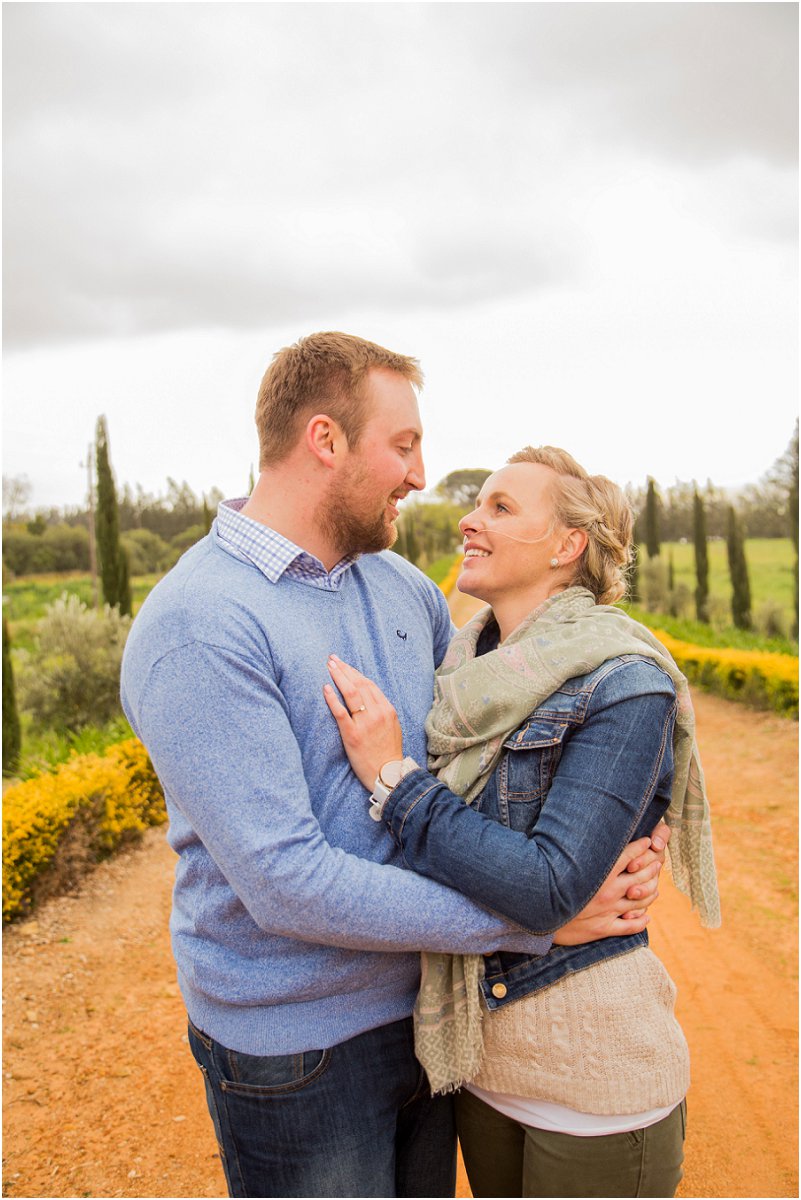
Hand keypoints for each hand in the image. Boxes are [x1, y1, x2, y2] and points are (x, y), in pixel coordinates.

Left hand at [323, 656, 403, 790]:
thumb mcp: (393, 727)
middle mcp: (377, 713)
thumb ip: (383, 711)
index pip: (369, 684)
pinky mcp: (352, 735)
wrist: (388, 775)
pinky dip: (332, 698)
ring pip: (350, 693)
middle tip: (332, 659)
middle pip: (359, 684)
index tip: (344, 664)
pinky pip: (340, 712)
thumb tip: (370, 698)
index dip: (355, 672)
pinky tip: (325, 688)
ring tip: (329, 666)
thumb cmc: (388, 753)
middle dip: (344, 669)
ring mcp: (365, 723)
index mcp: (387, 710)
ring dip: (338, 676)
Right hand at [553, 832, 664, 945]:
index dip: (642, 846)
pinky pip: (629, 927)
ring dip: (650, 893)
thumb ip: (579, 848)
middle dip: (652, 868)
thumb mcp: (561, 860)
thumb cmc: (544, 881)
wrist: (536, 915)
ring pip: (639, 901)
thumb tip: (583, 829)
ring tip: (656, 888)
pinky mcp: (602, 928)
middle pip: (640, 877)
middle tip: (658, 863)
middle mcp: (608, 890)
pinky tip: (645, 917)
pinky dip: (640, 922)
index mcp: (599, 871)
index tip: (649, 841)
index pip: (629, 854)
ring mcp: (607, 911)